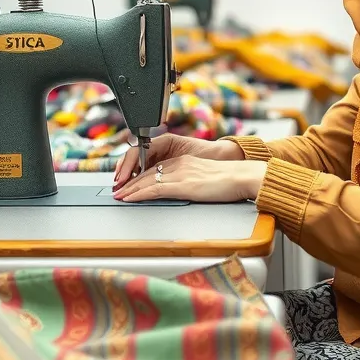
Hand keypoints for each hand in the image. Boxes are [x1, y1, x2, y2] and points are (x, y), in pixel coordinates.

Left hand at [113, 156, 266, 202]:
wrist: (242, 177)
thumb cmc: (230, 180)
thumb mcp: (206, 177)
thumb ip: (192, 180)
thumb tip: (185, 189)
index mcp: (184, 161)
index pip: (155, 167)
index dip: (139, 175)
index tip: (130, 182)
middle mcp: (179, 165)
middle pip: (147, 172)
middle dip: (129, 181)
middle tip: (117, 189)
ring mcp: (179, 174)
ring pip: (146, 179)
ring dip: (130, 188)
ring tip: (119, 195)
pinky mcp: (182, 185)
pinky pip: (154, 188)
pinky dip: (138, 193)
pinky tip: (130, 197)